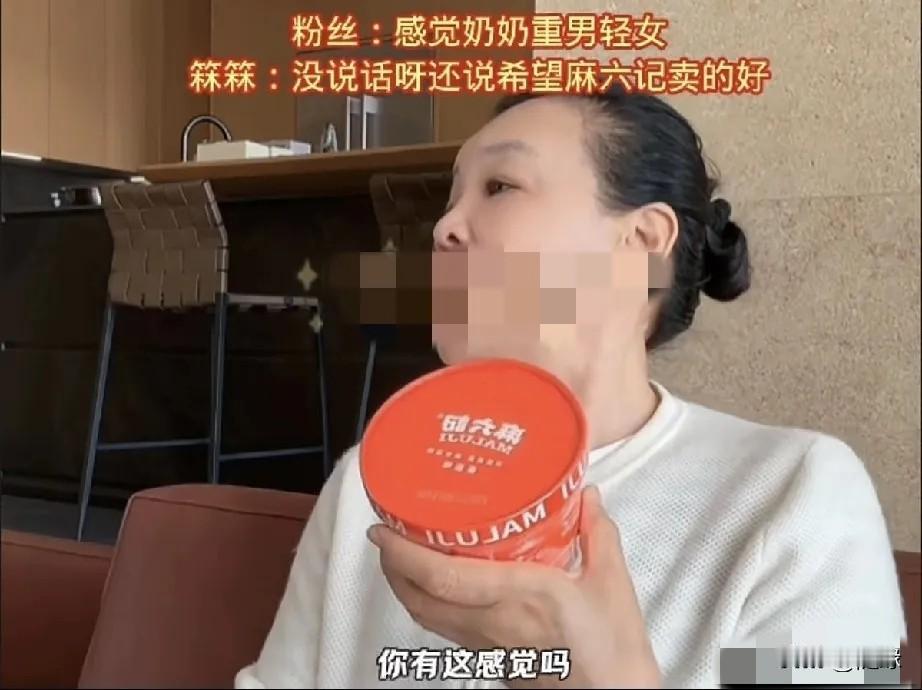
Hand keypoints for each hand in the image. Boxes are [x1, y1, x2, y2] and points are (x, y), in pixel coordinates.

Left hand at [367, 485, 661, 688]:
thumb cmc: (613, 652)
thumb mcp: (613, 583)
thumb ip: (598, 534)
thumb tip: (586, 496)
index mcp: (519, 597)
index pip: (443, 578)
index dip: (404, 553)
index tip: (383, 529)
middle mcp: (492, 622)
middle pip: (419, 599)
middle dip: (392, 566)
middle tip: (384, 534)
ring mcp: (487, 644)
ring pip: (426, 617)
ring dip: (404, 586)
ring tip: (400, 555)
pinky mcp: (490, 657)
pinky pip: (445, 628)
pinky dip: (427, 603)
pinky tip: (438, 586)